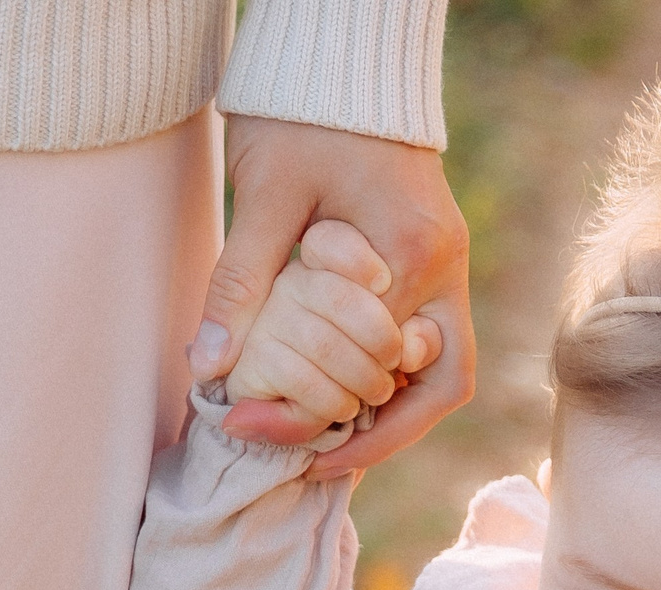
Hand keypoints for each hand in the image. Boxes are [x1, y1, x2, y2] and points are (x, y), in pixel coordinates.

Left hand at [194, 116, 474, 470]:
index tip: (264, 434)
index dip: (329, 416)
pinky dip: (388, 379)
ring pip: (439, 373)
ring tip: (326, 444)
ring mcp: (449, 265)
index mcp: (411, 254)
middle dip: (373, 434)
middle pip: (436, 386)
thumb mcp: (262, 195)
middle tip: (303, 461)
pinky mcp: (435, 258)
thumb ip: (243, 283)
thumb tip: (212, 370)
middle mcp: (446, 268)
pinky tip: (338, 394)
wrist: (344, 57)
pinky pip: (425, 342)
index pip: (385, 368)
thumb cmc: (302, 114)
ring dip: (389, 413)